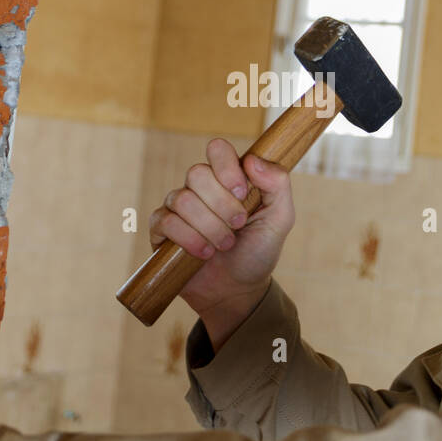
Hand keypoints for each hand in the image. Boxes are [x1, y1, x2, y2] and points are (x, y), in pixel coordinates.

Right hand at [150, 139, 294, 330]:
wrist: (238, 291)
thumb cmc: (258, 251)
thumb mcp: (280, 218)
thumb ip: (277, 184)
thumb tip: (252, 160)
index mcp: (228, 178)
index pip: (217, 149)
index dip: (227, 168)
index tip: (242, 194)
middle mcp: (200, 188)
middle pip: (197, 173)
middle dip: (222, 205)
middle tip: (238, 226)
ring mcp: (178, 207)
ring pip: (182, 199)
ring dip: (209, 227)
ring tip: (224, 245)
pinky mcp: (161, 229)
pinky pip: (165, 221)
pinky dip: (188, 238)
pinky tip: (203, 253)